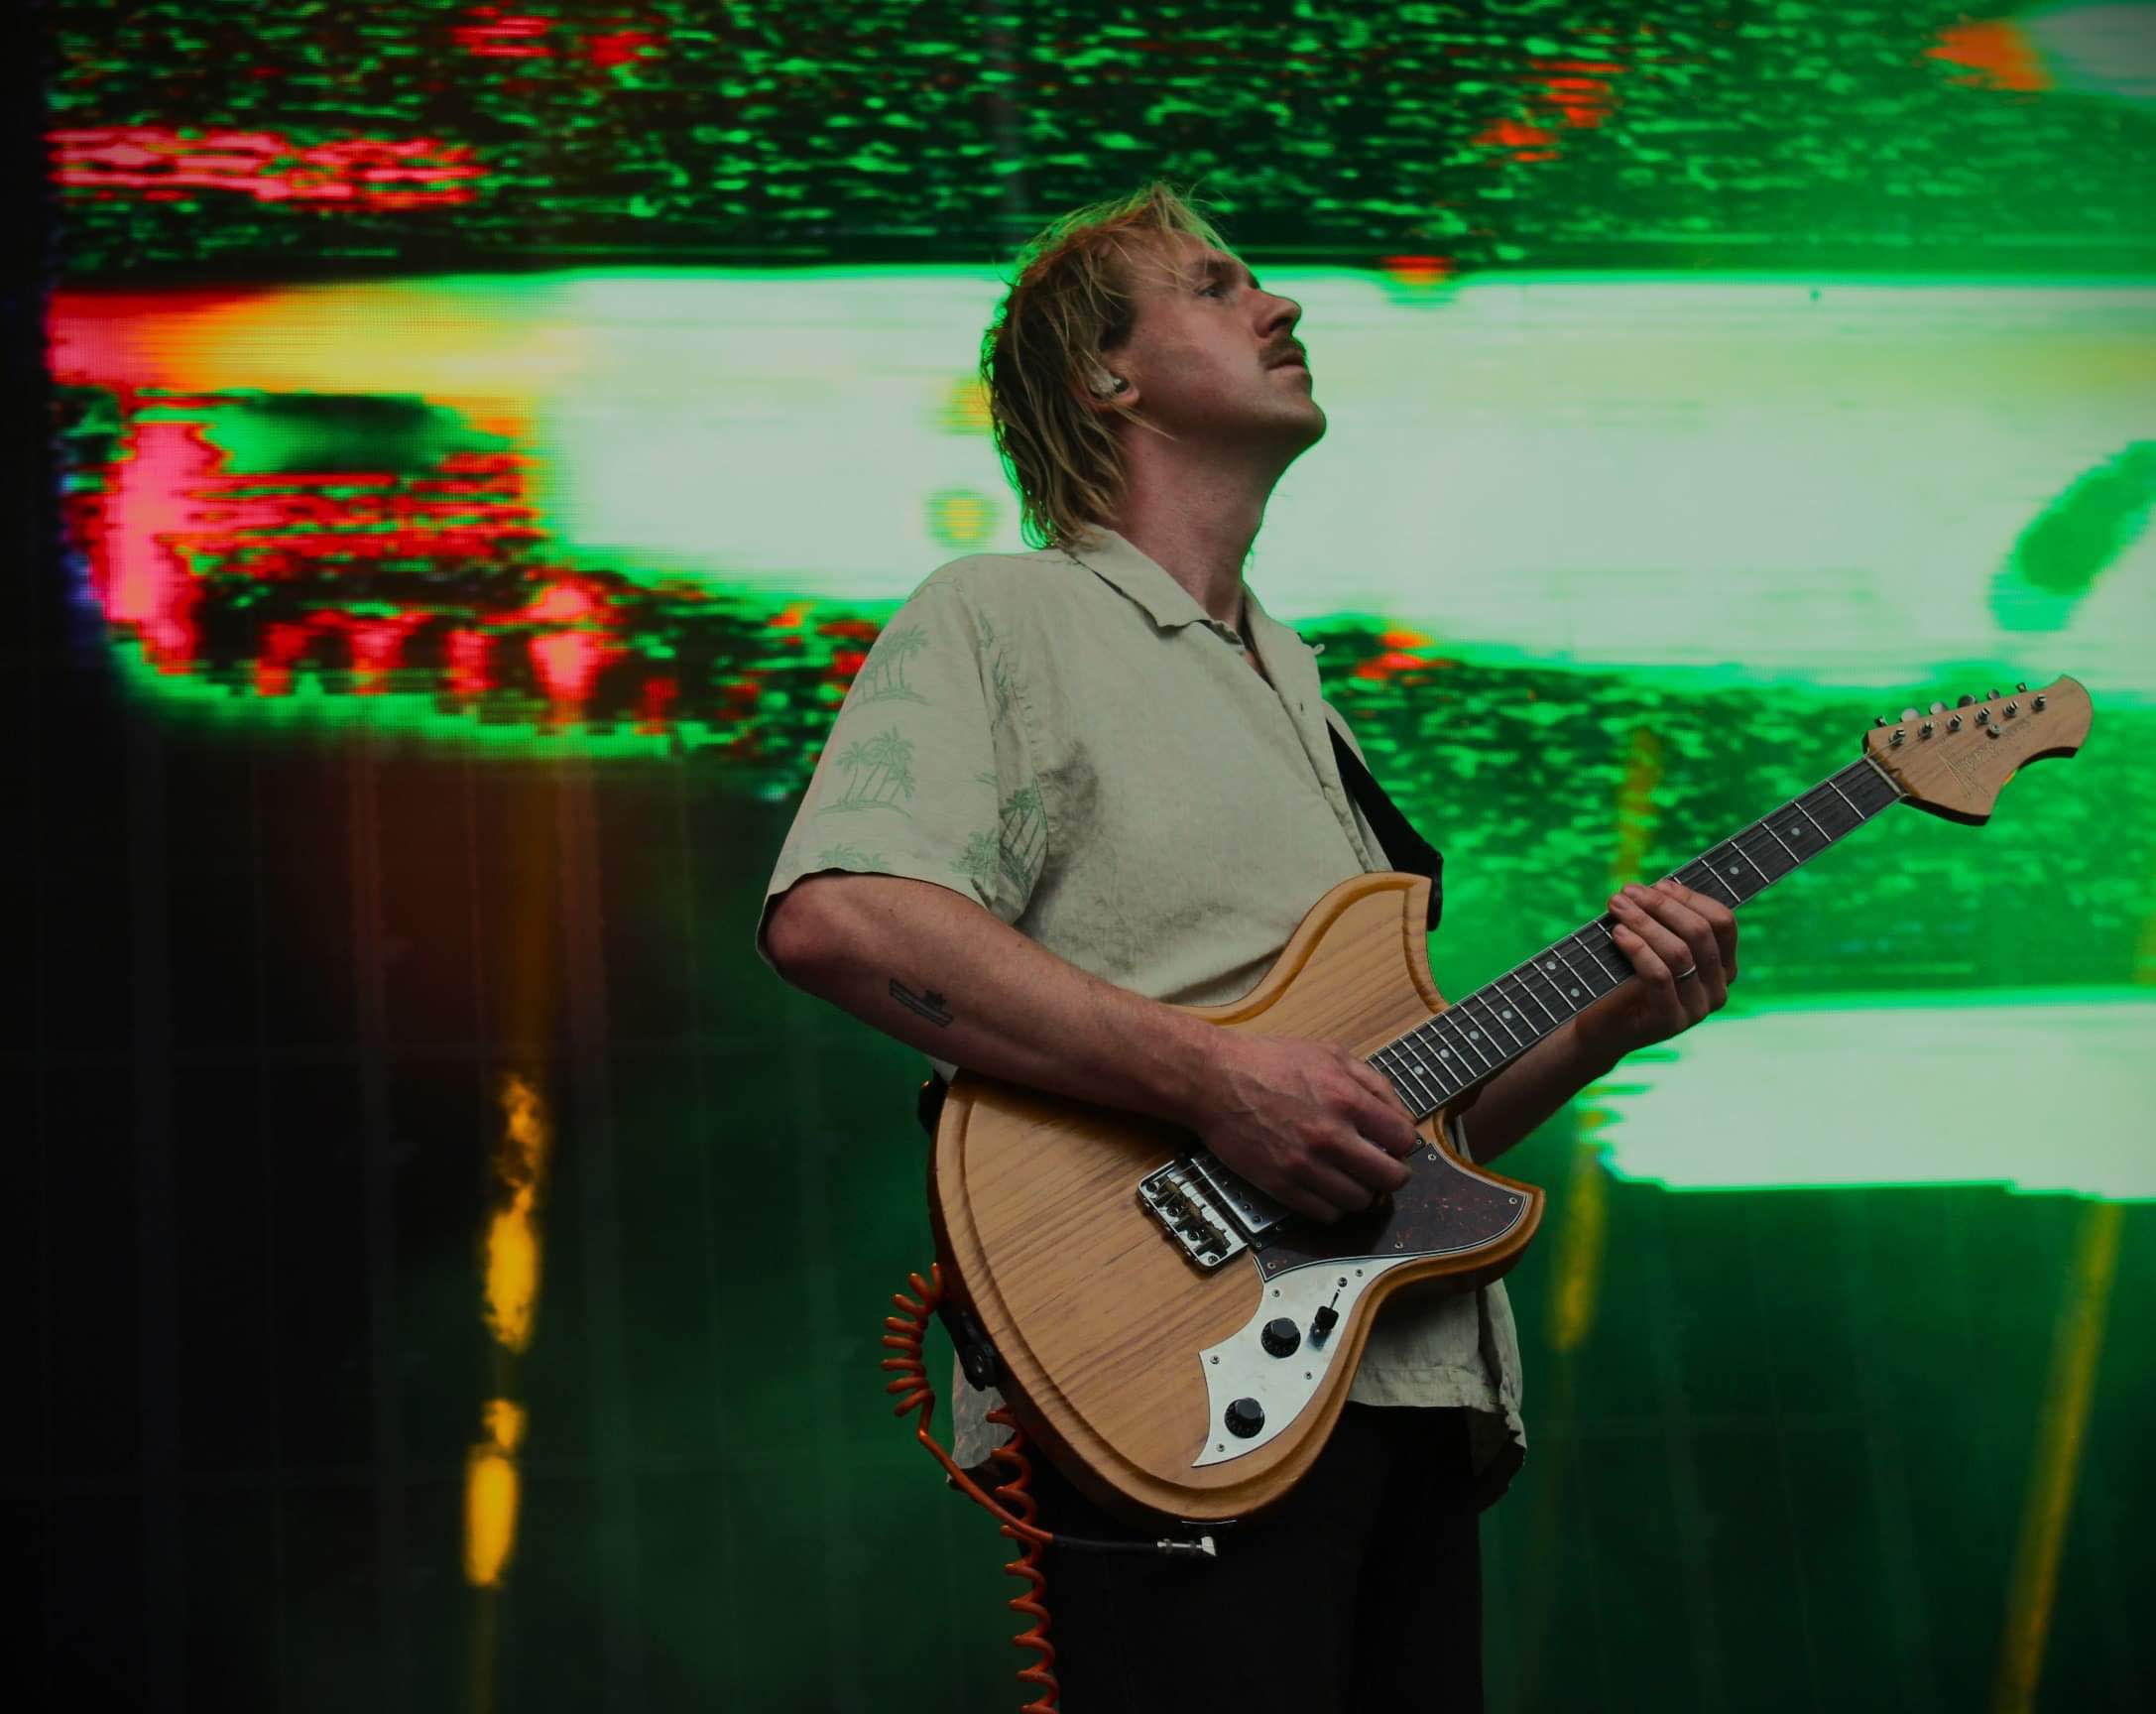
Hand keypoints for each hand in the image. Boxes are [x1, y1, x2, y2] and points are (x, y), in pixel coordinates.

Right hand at [1186, 1034, 1419, 1223]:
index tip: (1392, 1142)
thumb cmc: (1269, 1062)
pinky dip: (1333, 1205)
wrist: (1214, 1080)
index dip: (1403, 1142)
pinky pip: (1326, 1214)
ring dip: (1362, 1191)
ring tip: (1351, 1176)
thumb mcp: (1329, 1053)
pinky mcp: (1280, 1185)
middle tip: (1381, 1166)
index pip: (1404, 1139)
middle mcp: (1330, 1136)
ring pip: (1360, 1201)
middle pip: (1391, 1178)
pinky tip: (1326, 1187)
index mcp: (1347, 1099)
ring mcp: (1304, 1165)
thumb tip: (1401, 1116)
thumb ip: (1373, 1082)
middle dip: (1393, 1174)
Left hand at [1575, 879, 1737, 1066]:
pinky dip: (1638, 949)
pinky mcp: (1671, 1022)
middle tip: (1627, 892)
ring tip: (1617, 906)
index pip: (1723, 922)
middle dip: (1661, 905)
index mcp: (1722, 966)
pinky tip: (1617, 934)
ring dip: (1644, 922)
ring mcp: (1697, 1009)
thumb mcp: (1650, 945)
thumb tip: (1661, 885)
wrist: (1602, 1029)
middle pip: (1700, 933)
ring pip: (1679, 953)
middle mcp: (1718, 989)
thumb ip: (1663, 921)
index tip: (1658, 884)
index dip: (1691, 898)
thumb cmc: (1625, 980)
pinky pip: (1660, 976)